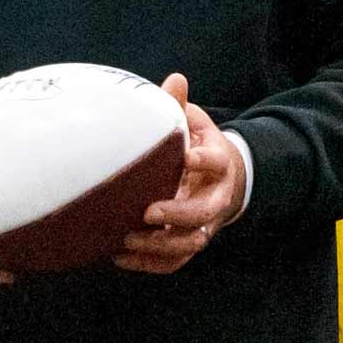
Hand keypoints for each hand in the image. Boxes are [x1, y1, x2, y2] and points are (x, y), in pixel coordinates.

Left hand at [114, 73, 247, 273]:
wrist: (223, 176)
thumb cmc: (197, 145)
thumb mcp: (194, 122)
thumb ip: (180, 105)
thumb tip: (175, 79)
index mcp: (218, 162)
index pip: (216, 162)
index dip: (203, 161)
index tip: (185, 157)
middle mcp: (217, 196)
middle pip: (206, 212)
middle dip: (178, 214)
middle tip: (148, 211)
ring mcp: (206, 223)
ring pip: (191, 242)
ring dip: (160, 245)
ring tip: (127, 239)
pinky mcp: (190, 240)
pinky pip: (175, 261)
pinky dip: (149, 264)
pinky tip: (119, 256)